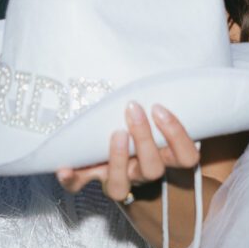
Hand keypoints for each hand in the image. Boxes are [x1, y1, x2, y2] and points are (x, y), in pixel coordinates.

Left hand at [54, 102, 197, 204]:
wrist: (117, 152)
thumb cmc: (144, 126)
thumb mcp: (162, 117)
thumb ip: (171, 102)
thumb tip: (183, 62)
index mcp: (166, 159)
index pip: (185, 158)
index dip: (177, 136)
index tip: (160, 108)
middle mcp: (143, 173)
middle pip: (152, 169)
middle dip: (144, 139)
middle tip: (134, 108)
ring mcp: (116, 178)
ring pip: (119, 185)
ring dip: (116, 159)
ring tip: (114, 133)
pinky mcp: (91, 177)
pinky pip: (79, 186)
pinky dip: (71, 178)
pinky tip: (63, 166)